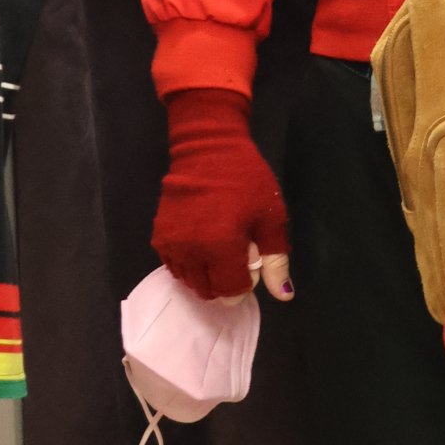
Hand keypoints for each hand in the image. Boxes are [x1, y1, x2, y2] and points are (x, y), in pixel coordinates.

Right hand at [152, 88, 293, 301]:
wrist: (208, 149)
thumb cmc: (246, 180)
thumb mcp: (271, 218)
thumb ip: (276, 260)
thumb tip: (284, 295)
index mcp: (221, 248)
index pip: (231, 291)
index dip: (245, 283)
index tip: (251, 262)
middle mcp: (192, 252)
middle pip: (208, 290)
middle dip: (226, 282)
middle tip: (236, 254)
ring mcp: (172, 245)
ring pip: (189, 281)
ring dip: (206, 275)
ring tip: (219, 248)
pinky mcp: (160, 236)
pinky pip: (174, 266)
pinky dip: (189, 264)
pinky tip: (201, 245)